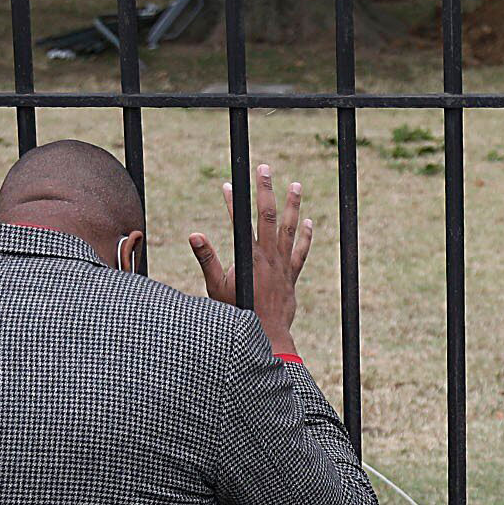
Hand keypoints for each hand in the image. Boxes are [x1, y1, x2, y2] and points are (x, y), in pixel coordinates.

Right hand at [189, 162, 313, 356]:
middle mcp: (269, 257)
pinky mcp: (291, 276)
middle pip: (269, 216)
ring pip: (291, 229)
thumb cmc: (238, 313)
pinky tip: (309, 222)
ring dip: (293, 206)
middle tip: (265, 169)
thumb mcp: (215, 288)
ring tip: (296, 185)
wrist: (267, 335)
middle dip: (265, 191)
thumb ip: (207, 259)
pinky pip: (301, 252)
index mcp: (250, 257)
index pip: (241, 222)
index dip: (234, 203)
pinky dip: (306, 237)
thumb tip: (194, 235)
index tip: (228, 186)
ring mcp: (283, 265)